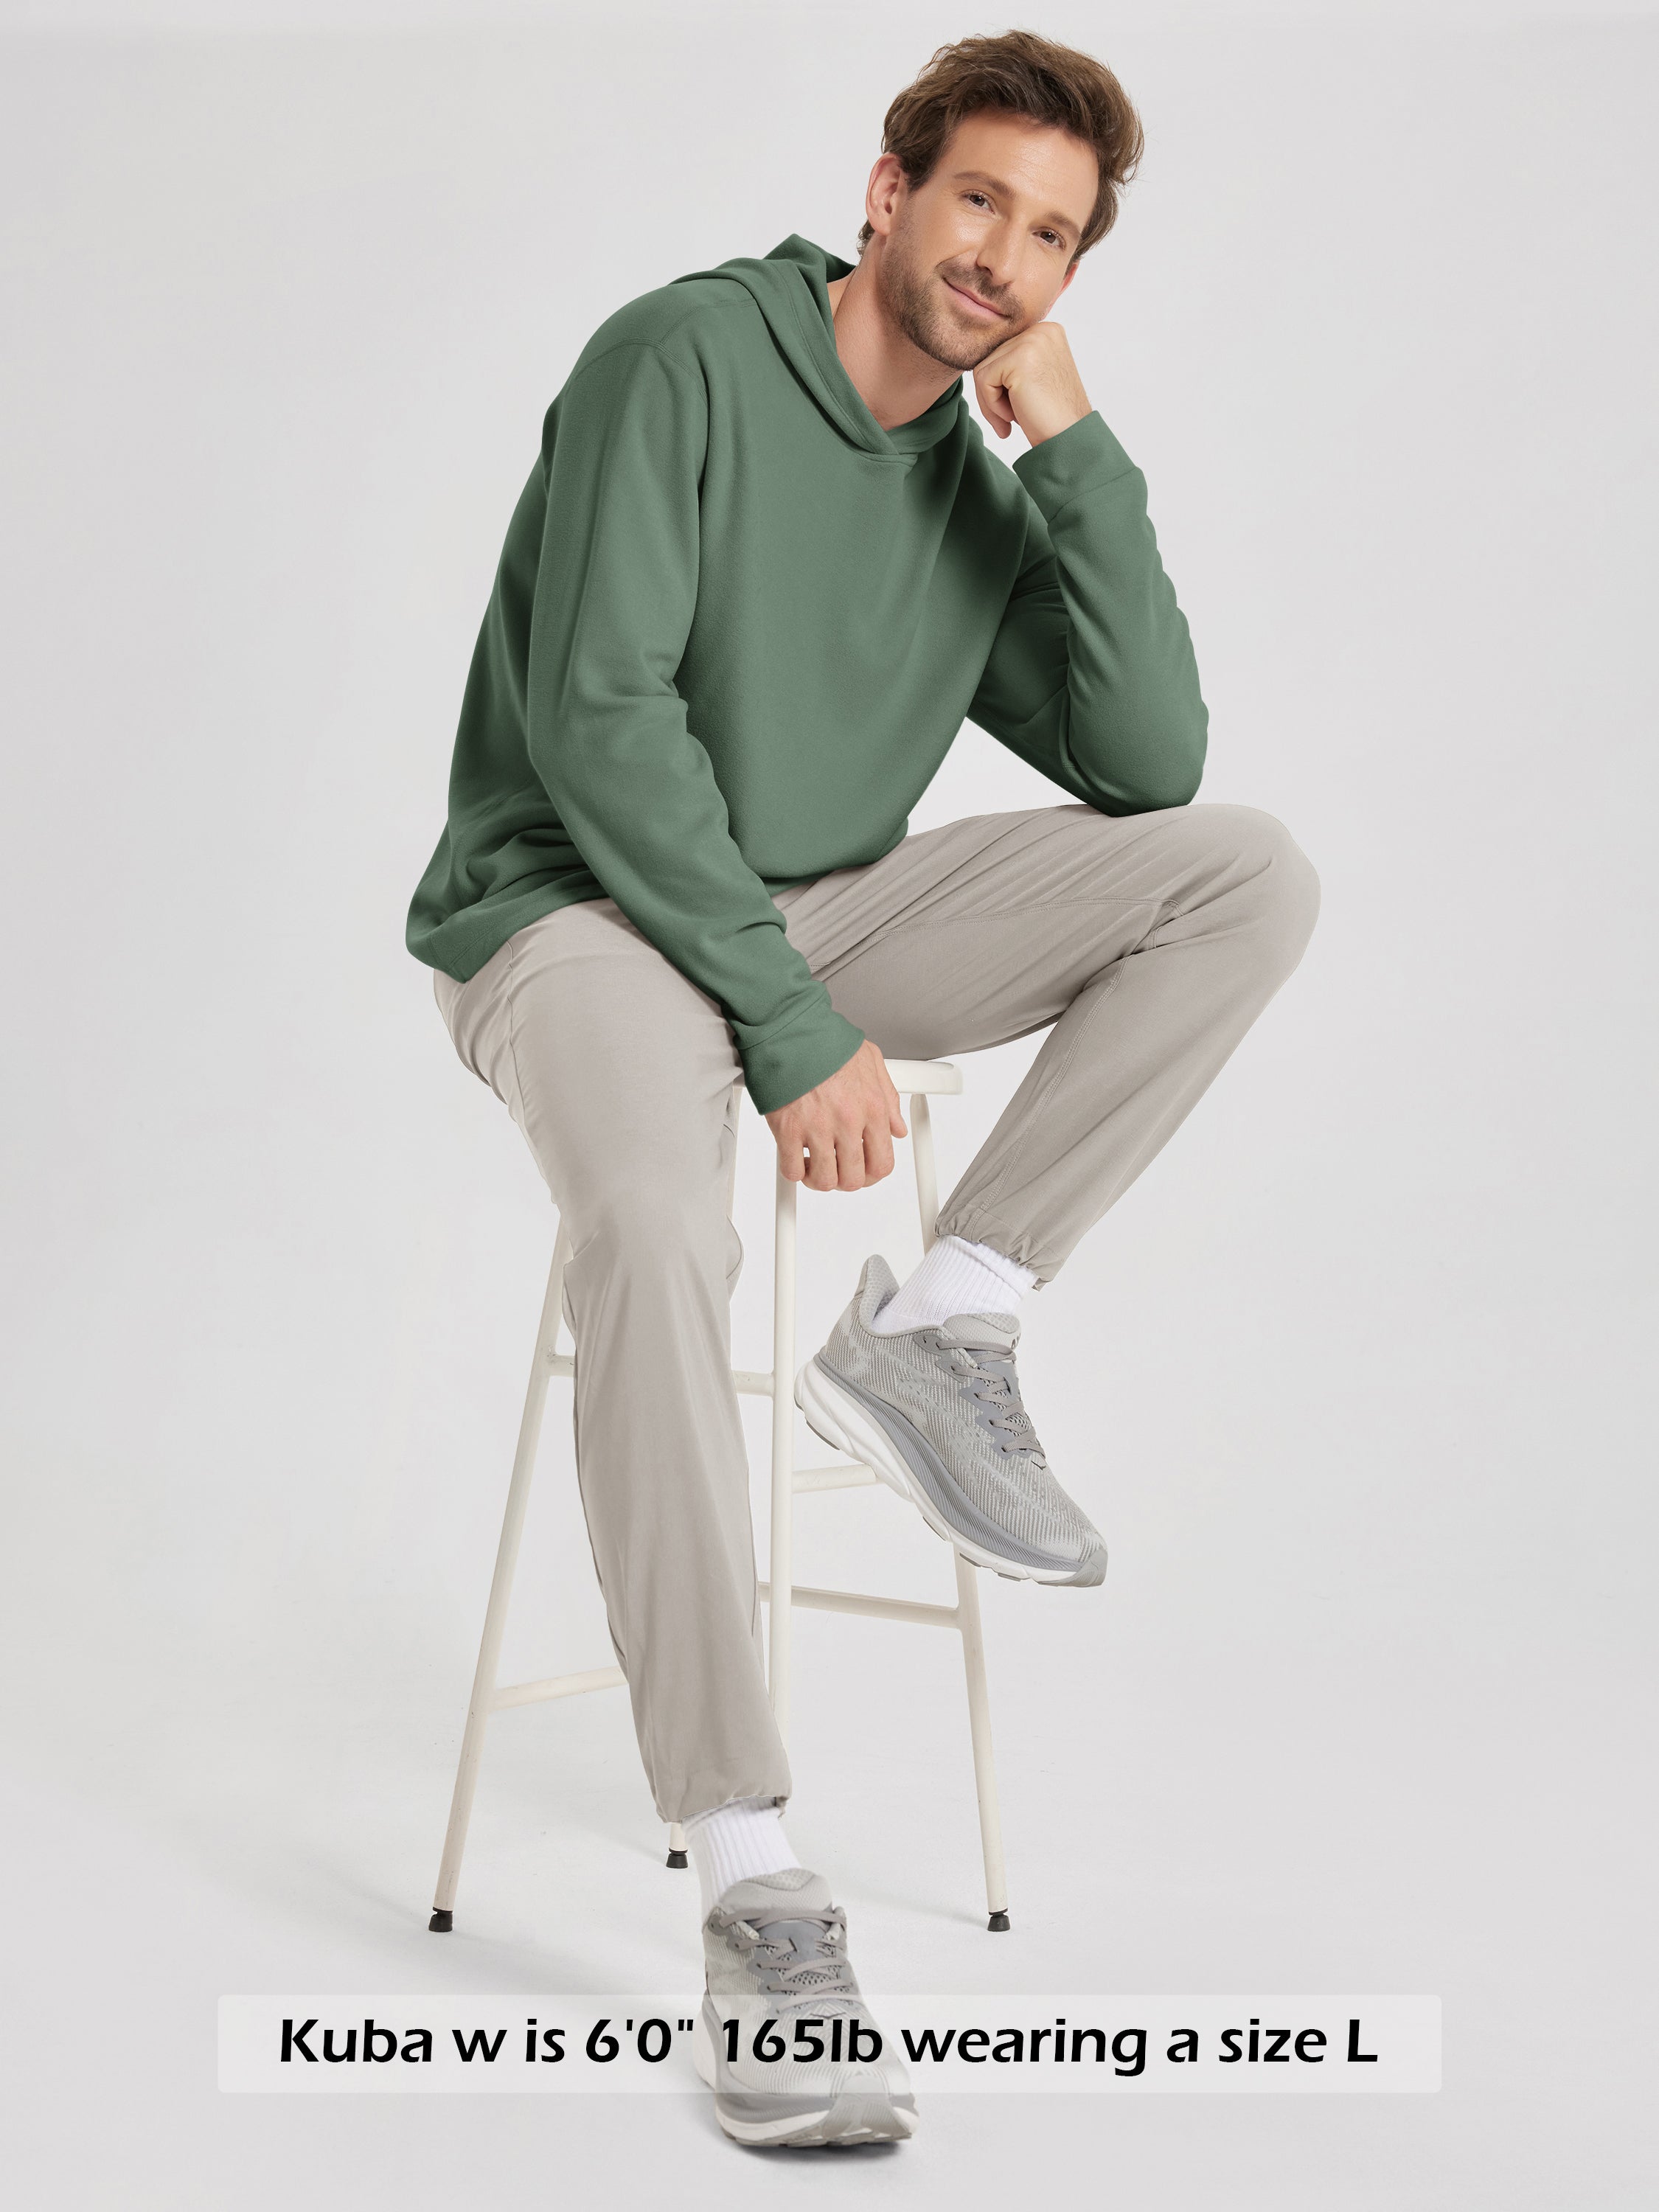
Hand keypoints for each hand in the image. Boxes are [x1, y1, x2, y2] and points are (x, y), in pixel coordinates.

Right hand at [766, 1040, 907, 1191]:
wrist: (791, 1030)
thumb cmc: (826, 1042)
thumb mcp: (871, 1062)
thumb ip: (889, 1098)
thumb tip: (897, 1128)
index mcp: (872, 1108)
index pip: (882, 1163)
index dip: (872, 1174)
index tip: (863, 1171)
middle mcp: (848, 1122)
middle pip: (853, 1178)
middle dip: (845, 1180)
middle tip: (837, 1169)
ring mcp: (817, 1128)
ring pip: (823, 1180)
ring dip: (819, 1179)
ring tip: (814, 1166)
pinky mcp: (787, 1130)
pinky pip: (791, 1170)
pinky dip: (794, 1171)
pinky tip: (795, 1158)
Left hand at [973, 319, 1091, 445]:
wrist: (1069, 439)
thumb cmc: (1050, 417)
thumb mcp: (1032, 380)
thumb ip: (1012, 362)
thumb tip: (978, 360)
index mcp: (1047, 332)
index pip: (1002, 352)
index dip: (1000, 386)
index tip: (1015, 409)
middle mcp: (1041, 329)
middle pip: (990, 359)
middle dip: (993, 395)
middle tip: (1011, 420)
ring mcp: (1032, 340)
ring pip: (983, 369)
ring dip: (991, 402)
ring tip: (1013, 419)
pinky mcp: (1019, 358)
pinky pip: (983, 380)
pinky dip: (992, 405)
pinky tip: (1013, 417)